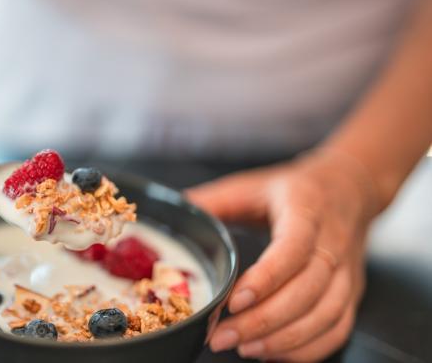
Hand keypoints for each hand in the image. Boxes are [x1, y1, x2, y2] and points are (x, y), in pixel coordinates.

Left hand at [186, 149, 379, 361]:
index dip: (267, 278)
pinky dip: (308, 349)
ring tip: (243, 348)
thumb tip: (179, 212)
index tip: (234, 302)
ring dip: (284, 339)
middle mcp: (333, 242)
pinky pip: (338, 328)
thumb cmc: (295, 190)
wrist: (350, 188)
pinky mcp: (352, 292)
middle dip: (264, 321)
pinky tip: (273, 353)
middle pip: (307, 289)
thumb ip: (215, 200)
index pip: (293, 248)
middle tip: (223, 337)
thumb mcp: (253, 184)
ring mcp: (348, 271)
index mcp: (306, 210)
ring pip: (325, 314)